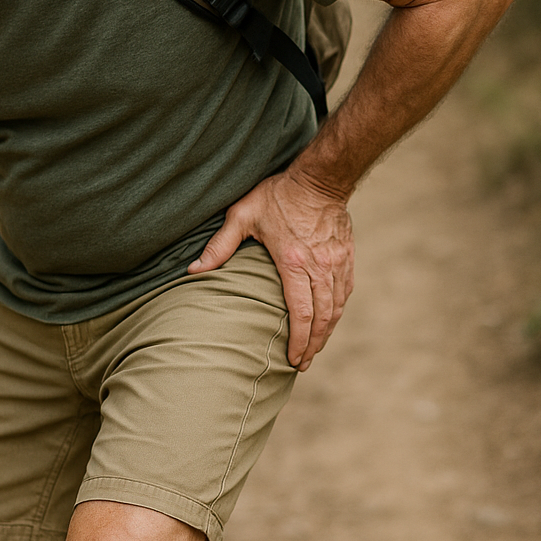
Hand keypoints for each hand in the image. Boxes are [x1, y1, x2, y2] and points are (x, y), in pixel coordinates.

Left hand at [188, 167, 354, 370]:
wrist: (320, 177)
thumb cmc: (278, 195)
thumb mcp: (242, 215)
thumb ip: (219, 246)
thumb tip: (193, 270)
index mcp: (294, 263)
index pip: (301, 314)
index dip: (298, 341)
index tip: (293, 360)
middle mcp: (319, 268)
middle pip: (322, 318)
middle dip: (313, 345)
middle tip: (303, 364)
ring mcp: (336, 263)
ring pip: (336, 308)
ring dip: (327, 333)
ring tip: (315, 349)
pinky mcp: (346, 257)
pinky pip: (345, 292)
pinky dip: (338, 311)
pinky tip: (330, 322)